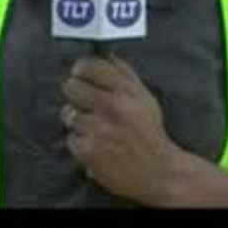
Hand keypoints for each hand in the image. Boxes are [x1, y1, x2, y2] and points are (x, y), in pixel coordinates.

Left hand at [60, 56, 180, 203]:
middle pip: (70, 86)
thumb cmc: (150, 134)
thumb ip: (126, 74)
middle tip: (84, 101)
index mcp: (125, 91)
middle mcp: (111, 107)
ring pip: (68, 113)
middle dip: (75, 93)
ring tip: (93, 127)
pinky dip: (79, 142)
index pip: (89, 66)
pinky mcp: (88, 150)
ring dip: (77, 120)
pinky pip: (70, 137)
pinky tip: (94, 144)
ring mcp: (98, 129)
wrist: (158, 172)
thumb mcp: (145, 98)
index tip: (80, 73)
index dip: (81, 69)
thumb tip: (106, 55)